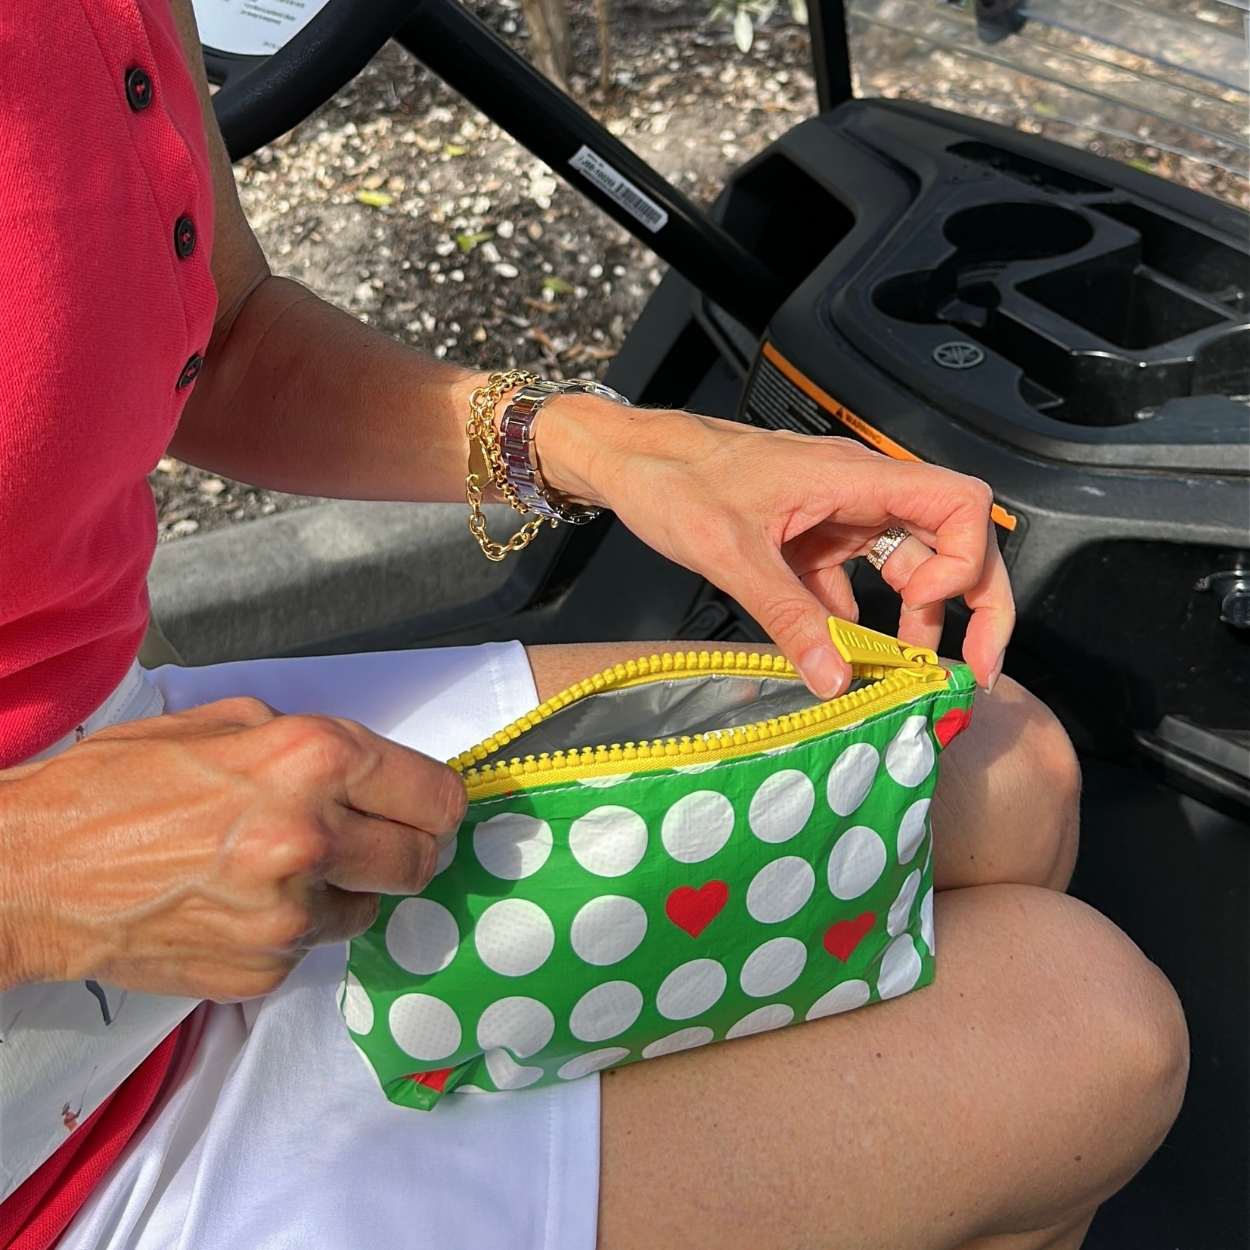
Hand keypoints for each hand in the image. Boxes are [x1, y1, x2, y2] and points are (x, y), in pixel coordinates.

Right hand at [0, 699, 465, 999]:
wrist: (32, 872)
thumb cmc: (120, 781)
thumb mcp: (225, 721)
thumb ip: (308, 740)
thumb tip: (370, 768)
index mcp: (313, 760)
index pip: (436, 795)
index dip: (437, 801)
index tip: (427, 806)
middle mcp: (313, 838)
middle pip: (423, 860)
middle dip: (408, 848)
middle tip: (375, 840)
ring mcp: (289, 915)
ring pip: (371, 910)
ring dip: (347, 890)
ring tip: (286, 869)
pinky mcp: (262, 970)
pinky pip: (311, 948)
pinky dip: (293, 928)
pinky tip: (241, 904)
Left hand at [539, 402, 1013, 694]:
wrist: (629, 458)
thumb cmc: (675, 479)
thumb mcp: (731, 553)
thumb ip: (787, 617)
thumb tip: (835, 681)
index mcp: (855, 477)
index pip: (961, 504)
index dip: (966, 560)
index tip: (925, 607)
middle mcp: (859, 492)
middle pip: (948, 540)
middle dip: (969, 603)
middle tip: (968, 668)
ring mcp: (837, 514)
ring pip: (903, 565)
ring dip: (910, 619)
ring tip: (901, 675)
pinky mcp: (809, 536)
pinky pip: (852, 580)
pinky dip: (854, 621)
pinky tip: (838, 659)